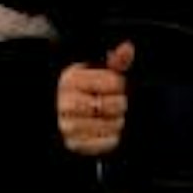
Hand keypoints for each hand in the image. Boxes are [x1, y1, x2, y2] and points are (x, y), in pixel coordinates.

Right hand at [55, 41, 132, 158]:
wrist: (64, 118)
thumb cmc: (85, 93)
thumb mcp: (97, 73)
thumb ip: (115, 61)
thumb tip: (128, 48)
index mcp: (71, 79)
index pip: (112, 82)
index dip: (119, 84)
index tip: (114, 87)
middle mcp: (66, 102)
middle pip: (112, 104)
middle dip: (118, 104)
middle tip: (113, 104)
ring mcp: (69, 125)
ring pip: (111, 125)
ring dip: (116, 122)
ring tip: (108, 117)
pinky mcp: (75, 144)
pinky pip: (107, 142)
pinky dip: (111, 138)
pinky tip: (105, 131)